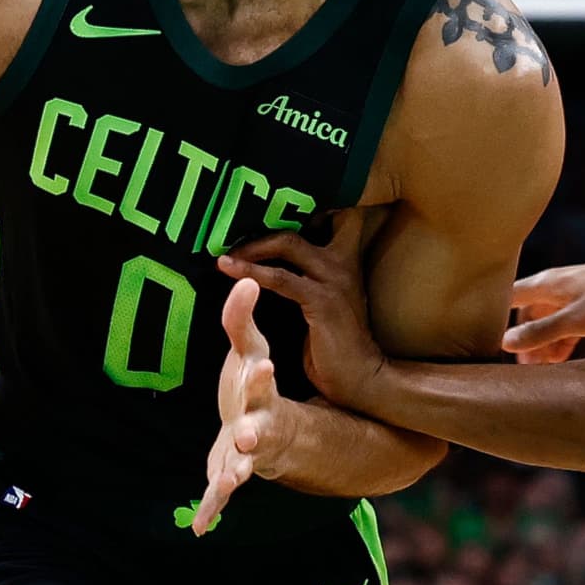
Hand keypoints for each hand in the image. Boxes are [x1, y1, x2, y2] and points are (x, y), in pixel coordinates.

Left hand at [191, 278, 285, 535]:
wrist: (271, 426)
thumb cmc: (254, 384)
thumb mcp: (248, 351)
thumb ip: (240, 320)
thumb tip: (242, 280)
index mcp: (261, 393)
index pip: (261, 382)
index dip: (261, 375)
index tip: (263, 366)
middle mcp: (259, 425)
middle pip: (258, 429)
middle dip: (254, 433)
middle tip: (248, 434)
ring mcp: (246, 454)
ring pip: (242, 466)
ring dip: (234, 475)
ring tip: (227, 483)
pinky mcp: (230, 472)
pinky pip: (220, 494)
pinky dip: (211, 510)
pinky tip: (199, 528)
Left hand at [217, 210, 380, 406]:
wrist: (361, 378)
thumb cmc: (337, 343)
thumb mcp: (324, 300)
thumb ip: (305, 276)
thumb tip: (272, 261)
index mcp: (345, 259)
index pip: (332, 214)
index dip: (303, 206)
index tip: (263, 211)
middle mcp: (343, 261)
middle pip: (303, 219)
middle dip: (265, 222)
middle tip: (233, 232)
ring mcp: (334, 279)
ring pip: (288, 243)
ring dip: (251, 246)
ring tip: (224, 254)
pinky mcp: (322, 301)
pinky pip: (280, 278)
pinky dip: (251, 271)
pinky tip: (228, 269)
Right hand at [504, 258, 584, 363]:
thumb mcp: (574, 321)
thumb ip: (540, 332)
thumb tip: (505, 343)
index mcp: (545, 284)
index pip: (507, 297)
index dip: (494, 317)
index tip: (488, 340)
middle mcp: (554, 286)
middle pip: (526, 312)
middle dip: (521, 338)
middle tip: (519, 366)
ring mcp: (573, 293)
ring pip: (547, 319)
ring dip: (542, 342)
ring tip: (538, 368)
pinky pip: (566, 322)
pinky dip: (560, 339)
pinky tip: (560, 358)